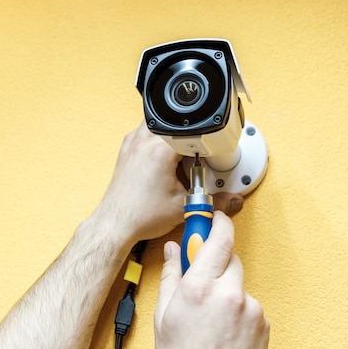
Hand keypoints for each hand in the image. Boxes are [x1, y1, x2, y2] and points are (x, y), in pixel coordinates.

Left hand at [94, 122, 243, 244]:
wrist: (116, 224)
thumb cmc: (139, 215)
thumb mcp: (183, 207)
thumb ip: (213, 201)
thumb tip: (231, 200)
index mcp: (159, 149)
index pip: (192, 130)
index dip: (206, 141)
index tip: (210, 153)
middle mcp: (143, 141)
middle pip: (175, 123)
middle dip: (188, 137)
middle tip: (193, 157)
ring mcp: (132, 144)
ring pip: (159, 125)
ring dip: (171, 138)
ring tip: (178, 160)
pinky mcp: (127, 151)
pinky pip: (146, 136)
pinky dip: (158, 144)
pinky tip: (164, 163)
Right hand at [154, 211, 268, 348]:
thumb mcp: (164, 316)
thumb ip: (171, 277)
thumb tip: (173, 253)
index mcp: (200, 287)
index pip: (217, 239)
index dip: (217, 223)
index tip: (214, 217)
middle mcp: (229, 293)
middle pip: (229, 259)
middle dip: (216, 264)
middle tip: (201, 279)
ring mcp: (250, 308)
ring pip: (239, 284)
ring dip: (227, 291)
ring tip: (211, 318)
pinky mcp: (263, 323)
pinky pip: (249, 305)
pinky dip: (238, 310)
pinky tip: (224, 330)